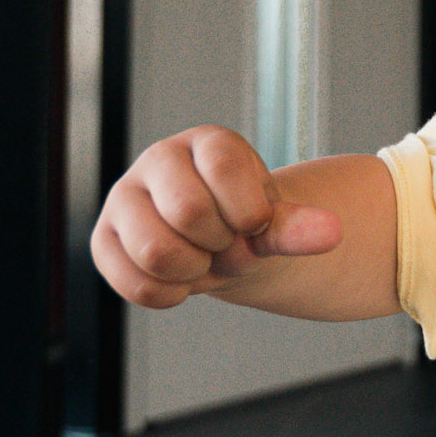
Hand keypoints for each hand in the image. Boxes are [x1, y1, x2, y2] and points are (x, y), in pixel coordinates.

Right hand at [91, 126, 343, 309]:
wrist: (217, 244)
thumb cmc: (247, 223)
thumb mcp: (274, 221)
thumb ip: (299, 226)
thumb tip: (333, 233)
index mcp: (207, 142)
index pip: (226, 169)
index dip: (249, 210)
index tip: (255, 221)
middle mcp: (158, 159)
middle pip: (188, 212)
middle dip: (220, 243)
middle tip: (225, 243)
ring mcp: (124, 197)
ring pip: (155, 250)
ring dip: (194, 270)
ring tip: (203, 260)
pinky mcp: (103, 240)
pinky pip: (134, 283)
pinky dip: (170, 294)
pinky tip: (181, 279)